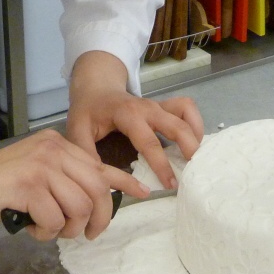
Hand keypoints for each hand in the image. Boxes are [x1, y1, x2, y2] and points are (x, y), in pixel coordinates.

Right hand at [0, 129, 149, 241]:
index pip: (99, 163)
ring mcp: (40, 165)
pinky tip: (29, 227)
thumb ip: (62, 181)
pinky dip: (46, 232)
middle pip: (96, 188)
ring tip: (49, 230)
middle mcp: (52, 150)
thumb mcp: (35, 176)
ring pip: (79, 206)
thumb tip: (93, 203)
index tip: (144, 193)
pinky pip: (55, 218)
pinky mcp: (27, 185)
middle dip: (98, 218)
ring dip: (69, 228)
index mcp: (57, 145)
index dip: (125, 181)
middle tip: (87, 234)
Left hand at [65, 52, 203, 189]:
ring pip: (187, 114)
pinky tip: (193, 143)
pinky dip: (194, 123)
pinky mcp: (164, 106)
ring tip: (194, 161)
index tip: (170, 185)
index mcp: (127, 114)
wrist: (94, 88)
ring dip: (196, 136)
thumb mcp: (77, 133)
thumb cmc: (87, 112)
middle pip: (177, 126)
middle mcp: (148, 107)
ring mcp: (158, 105)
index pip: (149, 142)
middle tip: (190, 175)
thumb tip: (104, 183)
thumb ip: (88, 157)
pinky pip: (187, 108)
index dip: (161, 166)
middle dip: (189, 150)